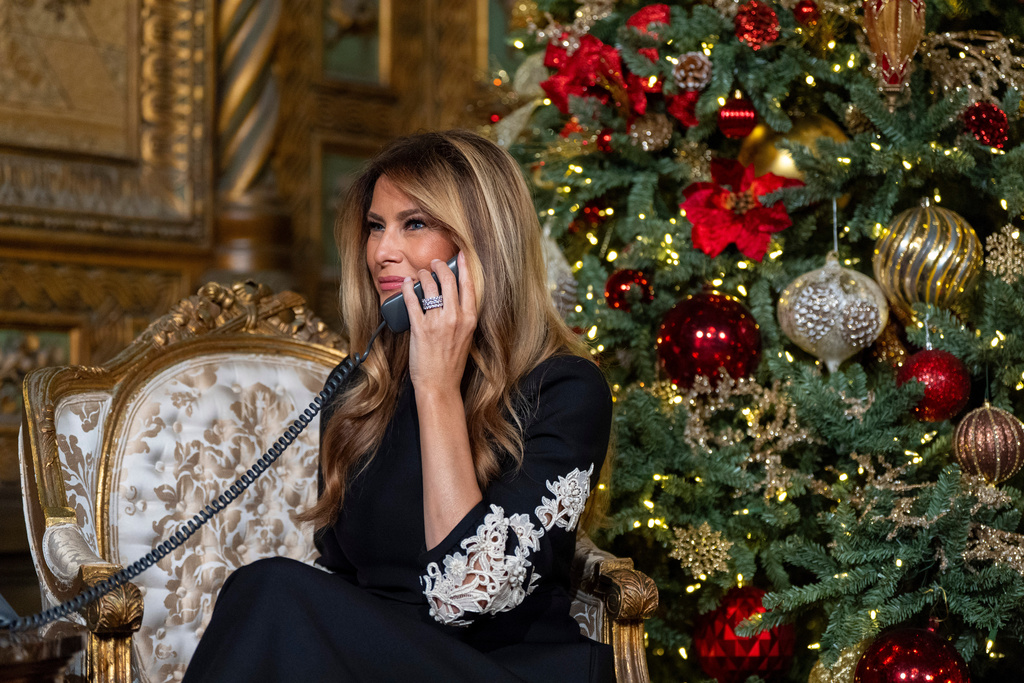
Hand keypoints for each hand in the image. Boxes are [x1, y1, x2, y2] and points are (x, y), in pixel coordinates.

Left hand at [400, 252, 476, 397]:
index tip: (460, 256)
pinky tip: (406, 284)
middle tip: (434, 263)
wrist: (440, 385)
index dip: (464, 267)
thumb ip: (461, 317)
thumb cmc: (452, 364)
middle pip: (448, 280)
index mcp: (470, 319)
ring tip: (419, 274)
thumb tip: (451, 297)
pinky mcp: (420, 328)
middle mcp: (456, 318)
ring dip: (423, 275)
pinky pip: (412, 300)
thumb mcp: (465, 337)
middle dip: (439, 266)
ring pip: (429, 286)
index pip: (468, 285)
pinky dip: (408, 288)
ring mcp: (438, 322)